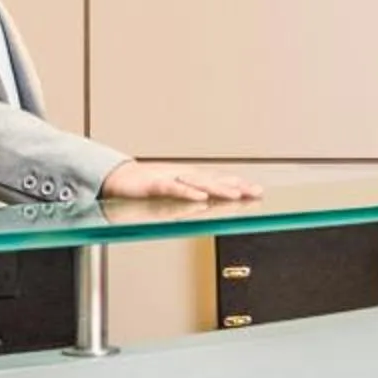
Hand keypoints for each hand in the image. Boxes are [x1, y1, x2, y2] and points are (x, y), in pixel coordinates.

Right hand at [100, 160, 259, 203]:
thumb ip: (194, 195)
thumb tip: (213, 201)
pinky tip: (200, 197)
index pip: (219, 180)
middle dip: (236, 187)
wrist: (118, 179)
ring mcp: (170, 178)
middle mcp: (184, 176)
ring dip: (218, 189)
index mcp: (190, 178)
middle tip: (256, 192)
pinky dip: (187, 192)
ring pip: (198, 183)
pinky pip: (173, 189)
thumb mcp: (176, 191)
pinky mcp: (154, 185)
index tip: (258, 191)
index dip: (240, 185)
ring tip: (235, 194)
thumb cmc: (147, 185)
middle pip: (214, 180)